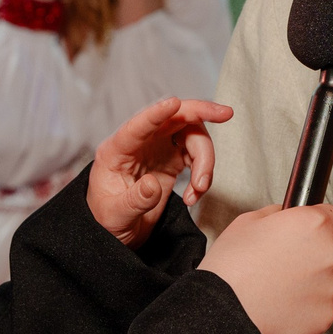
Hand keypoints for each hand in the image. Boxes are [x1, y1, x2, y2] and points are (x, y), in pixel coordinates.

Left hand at [88, 96, 229, 246]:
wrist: (117, 230)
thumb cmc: (108, 220)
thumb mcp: (116, 216)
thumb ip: (134, 201)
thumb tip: (153, 185)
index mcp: (117, 150)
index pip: (138, 126)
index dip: (157, 113)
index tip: (174, 103)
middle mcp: (140, 143)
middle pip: (173, 119)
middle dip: (200, 113)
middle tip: (224, 114)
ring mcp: (157, 149)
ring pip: (191, 136)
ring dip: (205, 159)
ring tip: (200, 188)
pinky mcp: (171, 160)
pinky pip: (196, 155)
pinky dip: (203, 173)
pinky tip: (194, 194)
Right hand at [203, 205, 332, 333]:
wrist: (225, 316)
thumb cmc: (231, 270)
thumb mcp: (247, 222)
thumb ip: (276, 215)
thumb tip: (284, 216)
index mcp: (313, 226)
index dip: (321, 226)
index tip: (310, 234)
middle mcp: (329, 255)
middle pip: (328, 253)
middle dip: (310, 258)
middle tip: (280, 265)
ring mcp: (329, 289)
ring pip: (324, 283)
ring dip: (307, 285)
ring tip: (276, 290)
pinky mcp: (324, 317)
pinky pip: (317, 309)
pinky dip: (303, 310)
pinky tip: (279, 308)